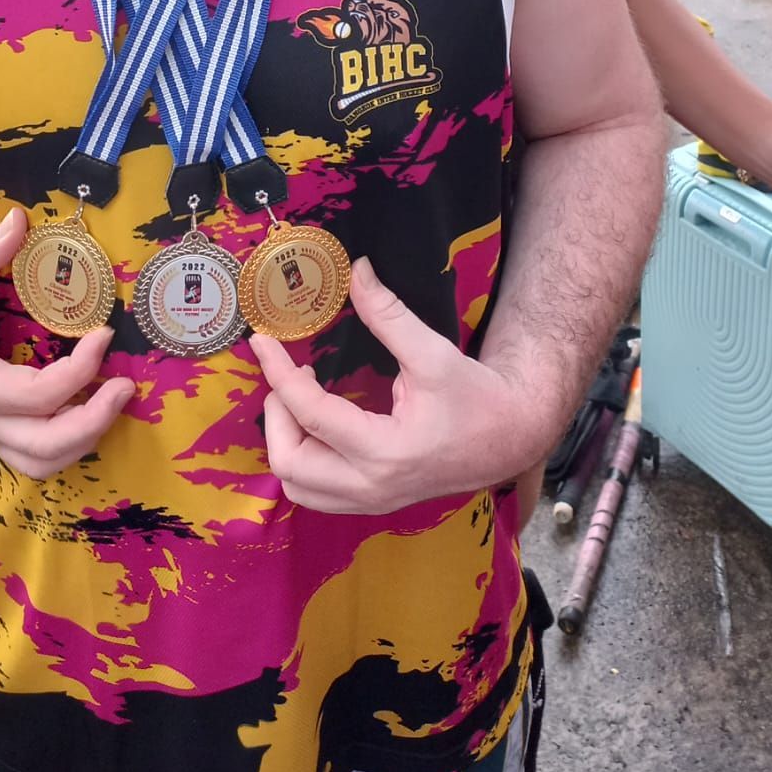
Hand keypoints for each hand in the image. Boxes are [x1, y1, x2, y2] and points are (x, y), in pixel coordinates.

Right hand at [0, 208, 133, 479]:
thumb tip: (20, 218)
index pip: (36, 395)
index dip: (79, 370)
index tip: (103, 334)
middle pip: (44, 449)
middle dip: (93, 422)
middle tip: (125, 385)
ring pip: (41, 463)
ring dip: (84, 440)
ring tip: (113, 400)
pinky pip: (35, 455)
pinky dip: (68, 442)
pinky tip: (89, 408)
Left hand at [250, 258, 536, 513]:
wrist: (510, 438)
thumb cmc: (477, 397)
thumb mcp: (434, 352)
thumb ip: (389, 314)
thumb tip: (356, 270)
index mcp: (386, 451)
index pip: (310, 414)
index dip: (278, 373)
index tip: (261, 341)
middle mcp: (372, 486)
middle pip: (290, 464)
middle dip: (276, 414)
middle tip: (290, 373)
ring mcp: (372, 501)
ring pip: (298, 487)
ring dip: (285, 441)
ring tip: (300, 398)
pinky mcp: (373, 501)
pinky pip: (317, 492)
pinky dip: (303, 459)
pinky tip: (317, 422)